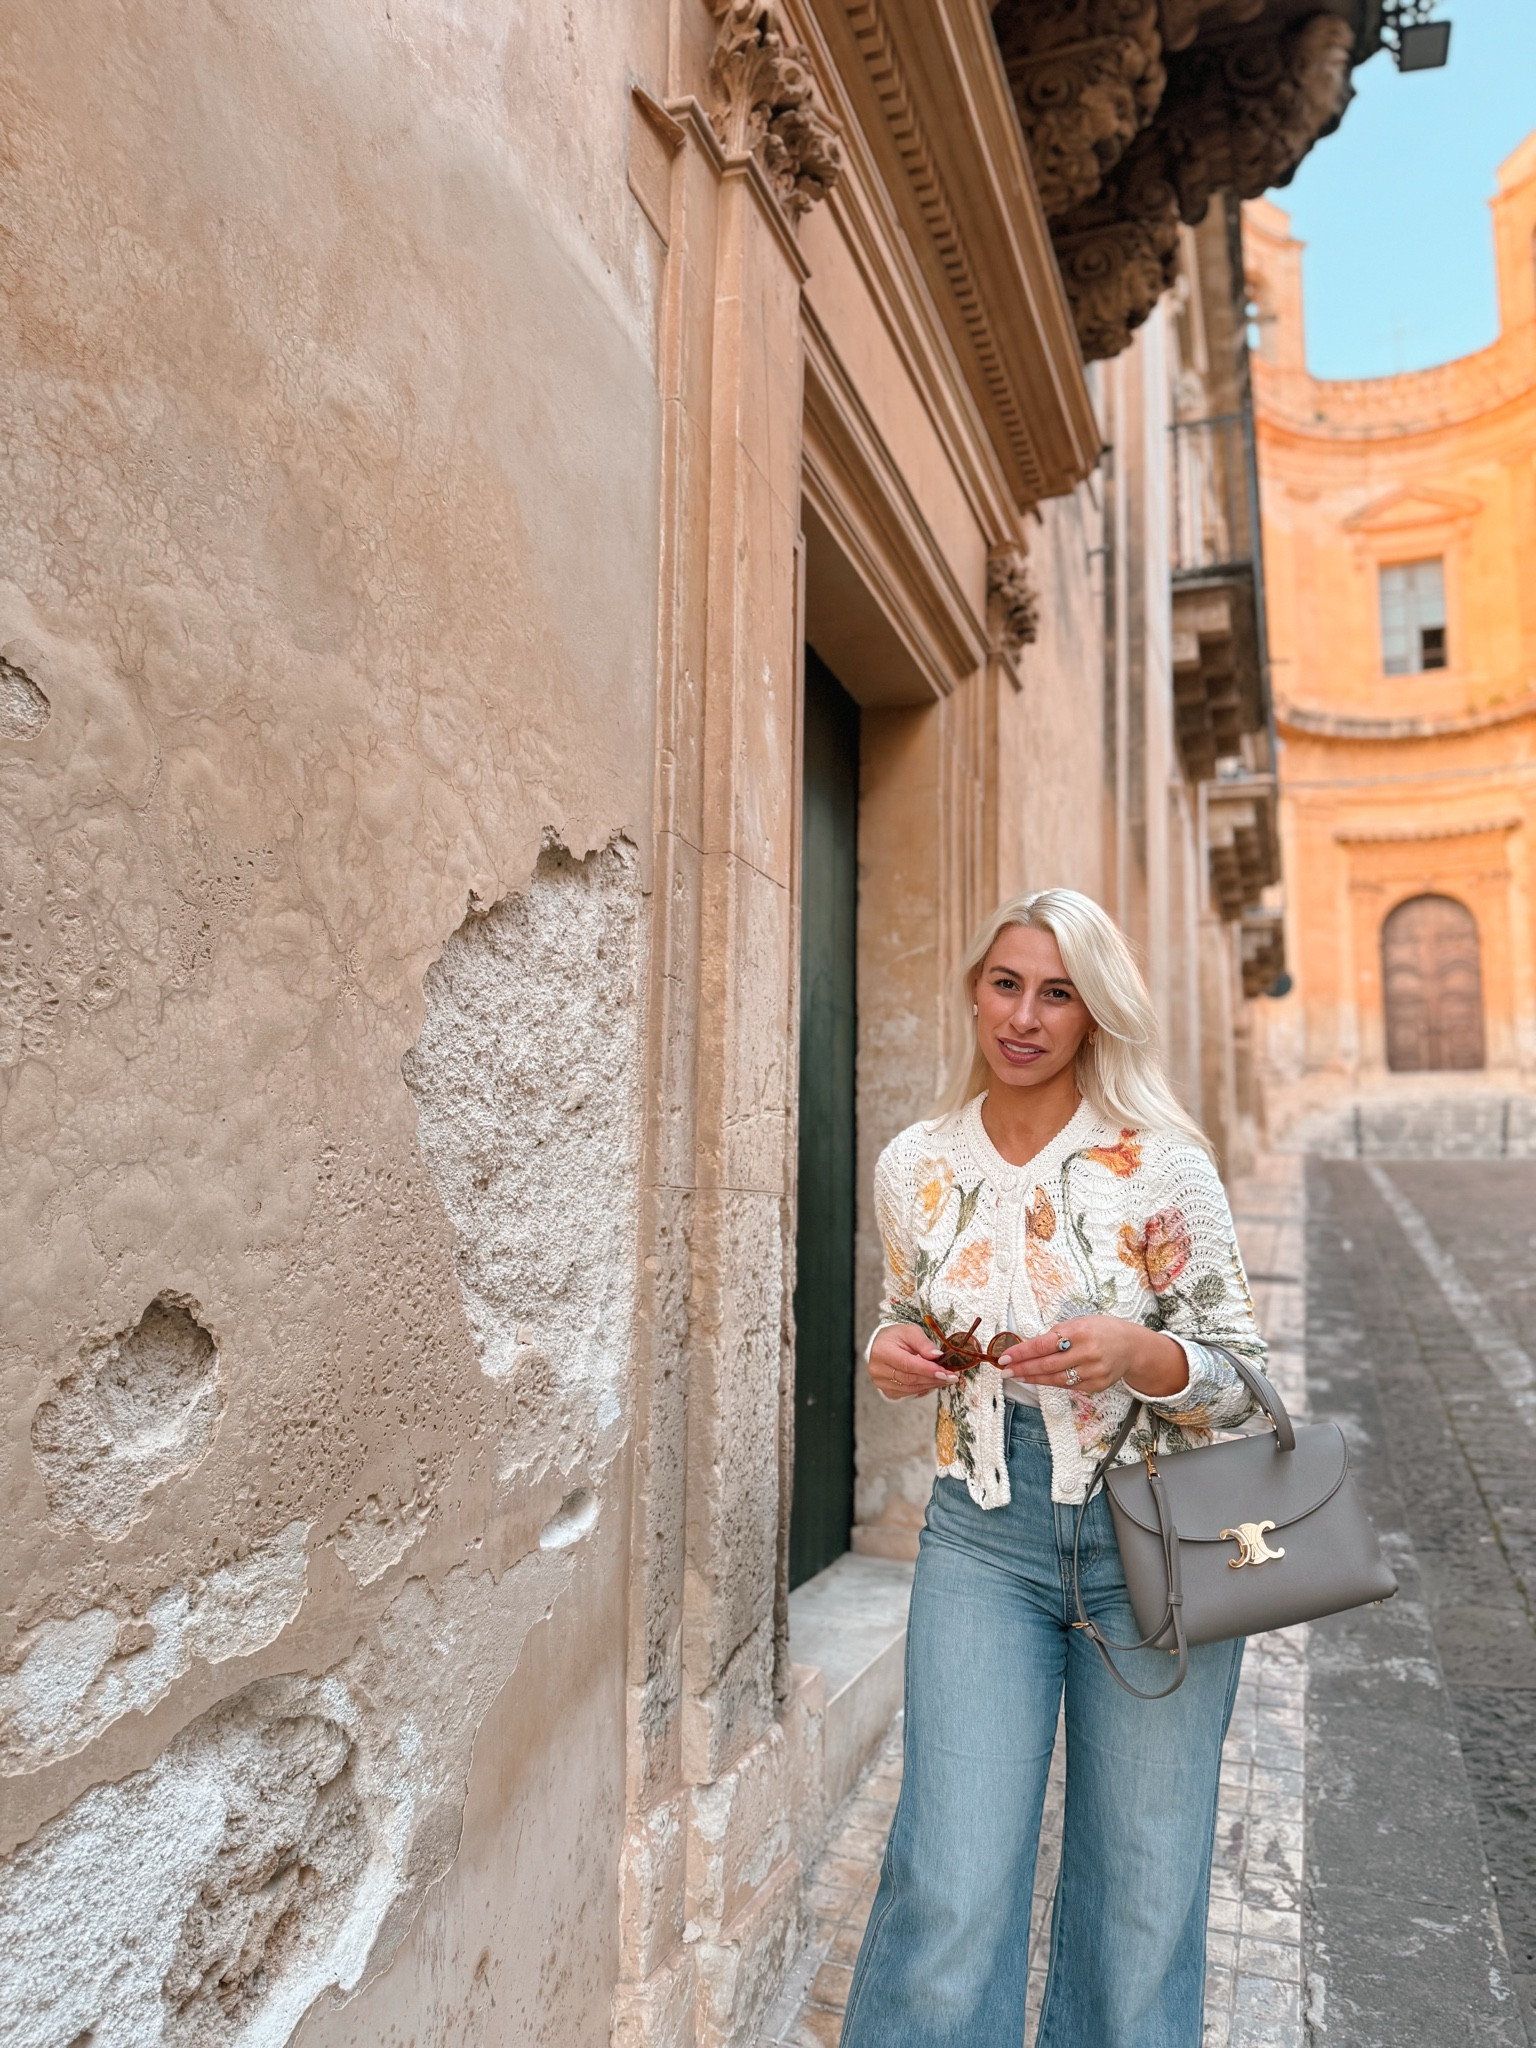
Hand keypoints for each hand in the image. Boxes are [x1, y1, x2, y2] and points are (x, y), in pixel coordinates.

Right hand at [868, 1322, 962, 1399]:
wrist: (881, 1346)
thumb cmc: (895, 1337)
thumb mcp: (910, 1332)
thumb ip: (924, 1343)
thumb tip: (938, 1356)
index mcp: (882, 1351)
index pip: (907, 1364)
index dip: (928, 1370)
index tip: (946, 1372)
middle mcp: (878, 1370)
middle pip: (910, 1379)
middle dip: (933, 1378)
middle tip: (951, 1377)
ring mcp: (881, 1383)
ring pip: (911, 1388)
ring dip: (931, 1385)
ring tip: (945, 1379)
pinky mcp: (887, 1391)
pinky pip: (909, 1393)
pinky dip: (923, 1389)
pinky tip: (933, 1383)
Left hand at [995, 1316, 1187, 1398]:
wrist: (1131, 1347)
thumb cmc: (1101, 1330)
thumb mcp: (1080, 1322)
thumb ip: (1057, 1334)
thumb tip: (1029, 1346)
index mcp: (1080, 1332)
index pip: (1044, 1344)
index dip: (1022, 1352)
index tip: (1005, 1357)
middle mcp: (1087, 1352)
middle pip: (1047, 1365)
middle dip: (1023, 1368)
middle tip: (1005, 1370)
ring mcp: (1093, 1371)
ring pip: (1055, 1379)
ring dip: (1033, 1378)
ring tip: (1017, 1376)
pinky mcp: (1096, 1385)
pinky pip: (1068, 1386)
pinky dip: (1051, 1382)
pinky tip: (1038, 1379)